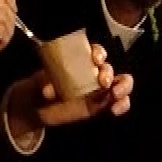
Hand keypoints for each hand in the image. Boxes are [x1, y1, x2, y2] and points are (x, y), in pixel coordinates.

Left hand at [4, 43, 133, 136]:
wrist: (39, 107)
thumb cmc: (41, 86)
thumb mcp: (38, 82)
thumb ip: (44, 82)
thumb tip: (49, 89)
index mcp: (80, 60)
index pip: (95, 51)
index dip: (98, 53)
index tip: (96, 60)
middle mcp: (94, 71)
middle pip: (108, 68)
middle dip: (109, 73)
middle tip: (104, 82)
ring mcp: (101, 88)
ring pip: (121, 82)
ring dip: (123, 87)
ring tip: (115, 95)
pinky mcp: (104, 103)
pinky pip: (120, 102)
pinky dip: (122, 105)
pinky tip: (115, 110)